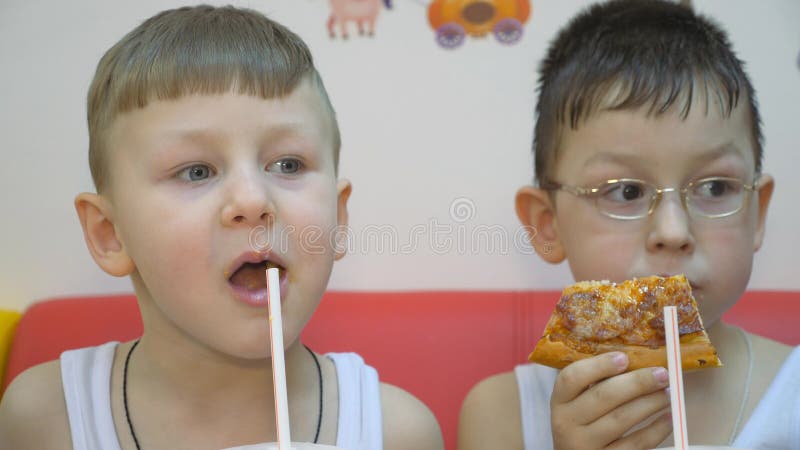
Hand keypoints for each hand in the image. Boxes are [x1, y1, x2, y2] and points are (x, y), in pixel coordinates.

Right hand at [550, 352, 671, 449]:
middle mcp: (566, 423)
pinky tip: (668, 417)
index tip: (624, 357)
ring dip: (649, 403)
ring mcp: (585, 445)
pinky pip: (635, 444)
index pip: (572, 377)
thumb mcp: (576, 404)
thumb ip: (595, 385)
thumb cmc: (581, 424)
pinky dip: (656, 430)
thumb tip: (636, 362)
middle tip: (661, 373)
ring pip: (621, 419)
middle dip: (636, 382)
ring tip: (667, 392)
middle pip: (602, 396)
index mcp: (559, 401)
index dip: (598, 365)